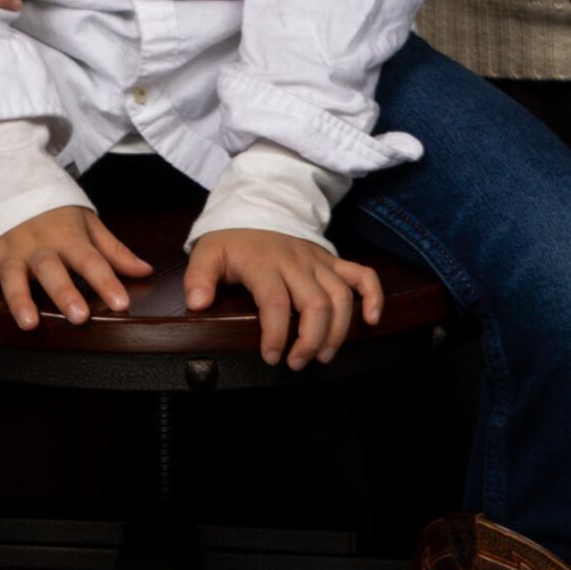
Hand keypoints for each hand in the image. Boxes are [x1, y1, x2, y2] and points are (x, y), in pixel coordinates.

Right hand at [0, 205, 153, 329]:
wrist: (14, 179)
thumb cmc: (56, 211)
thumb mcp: (88, 224)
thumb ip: (114, 251)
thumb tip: (145, 271)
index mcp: (68, 236)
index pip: (91, 260)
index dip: (107, 281)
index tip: (122, 303)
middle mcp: (39, 244)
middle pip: (52, 270)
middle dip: (65, 293)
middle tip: (78, 316)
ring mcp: (11, 250)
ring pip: (14, 275)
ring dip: (20, 299)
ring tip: (29, 322)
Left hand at [184, 226, 383, 369]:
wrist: (257, 206)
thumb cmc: (233, 240)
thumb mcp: (207, 253)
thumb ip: (199, 278)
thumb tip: (197, 304)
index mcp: (264, 263)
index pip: (275, 301)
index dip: (277, 333)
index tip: (272, 357)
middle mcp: (295, 262)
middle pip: (315, 303)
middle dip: (311, 340)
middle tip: (298, 363)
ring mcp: (318, 261)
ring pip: (340, 296)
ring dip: (338, 331)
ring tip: (324, 356)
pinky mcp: (332, 260)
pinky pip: (362, 274)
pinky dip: (372, 296)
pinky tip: (371, 321)